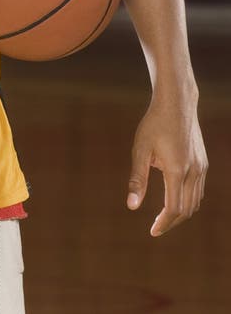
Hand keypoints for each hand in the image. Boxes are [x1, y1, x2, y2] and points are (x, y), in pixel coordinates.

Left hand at [126, 93, 207, 235]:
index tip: (152, 232)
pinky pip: (199, 190)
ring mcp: (201, 167)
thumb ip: (137, 179)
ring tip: (164, 216)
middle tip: (156, 228)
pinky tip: (175, 197)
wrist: (176, 103)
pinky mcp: (203, 162)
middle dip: (171, 222)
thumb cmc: (154, 124)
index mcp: (177, 170)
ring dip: (181, 212)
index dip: (163, 224)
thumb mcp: (140, 149)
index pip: (173, 209)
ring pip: (195, 201)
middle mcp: (194, 172)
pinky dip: (188, 200)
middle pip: (186, 209)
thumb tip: (131, 206)